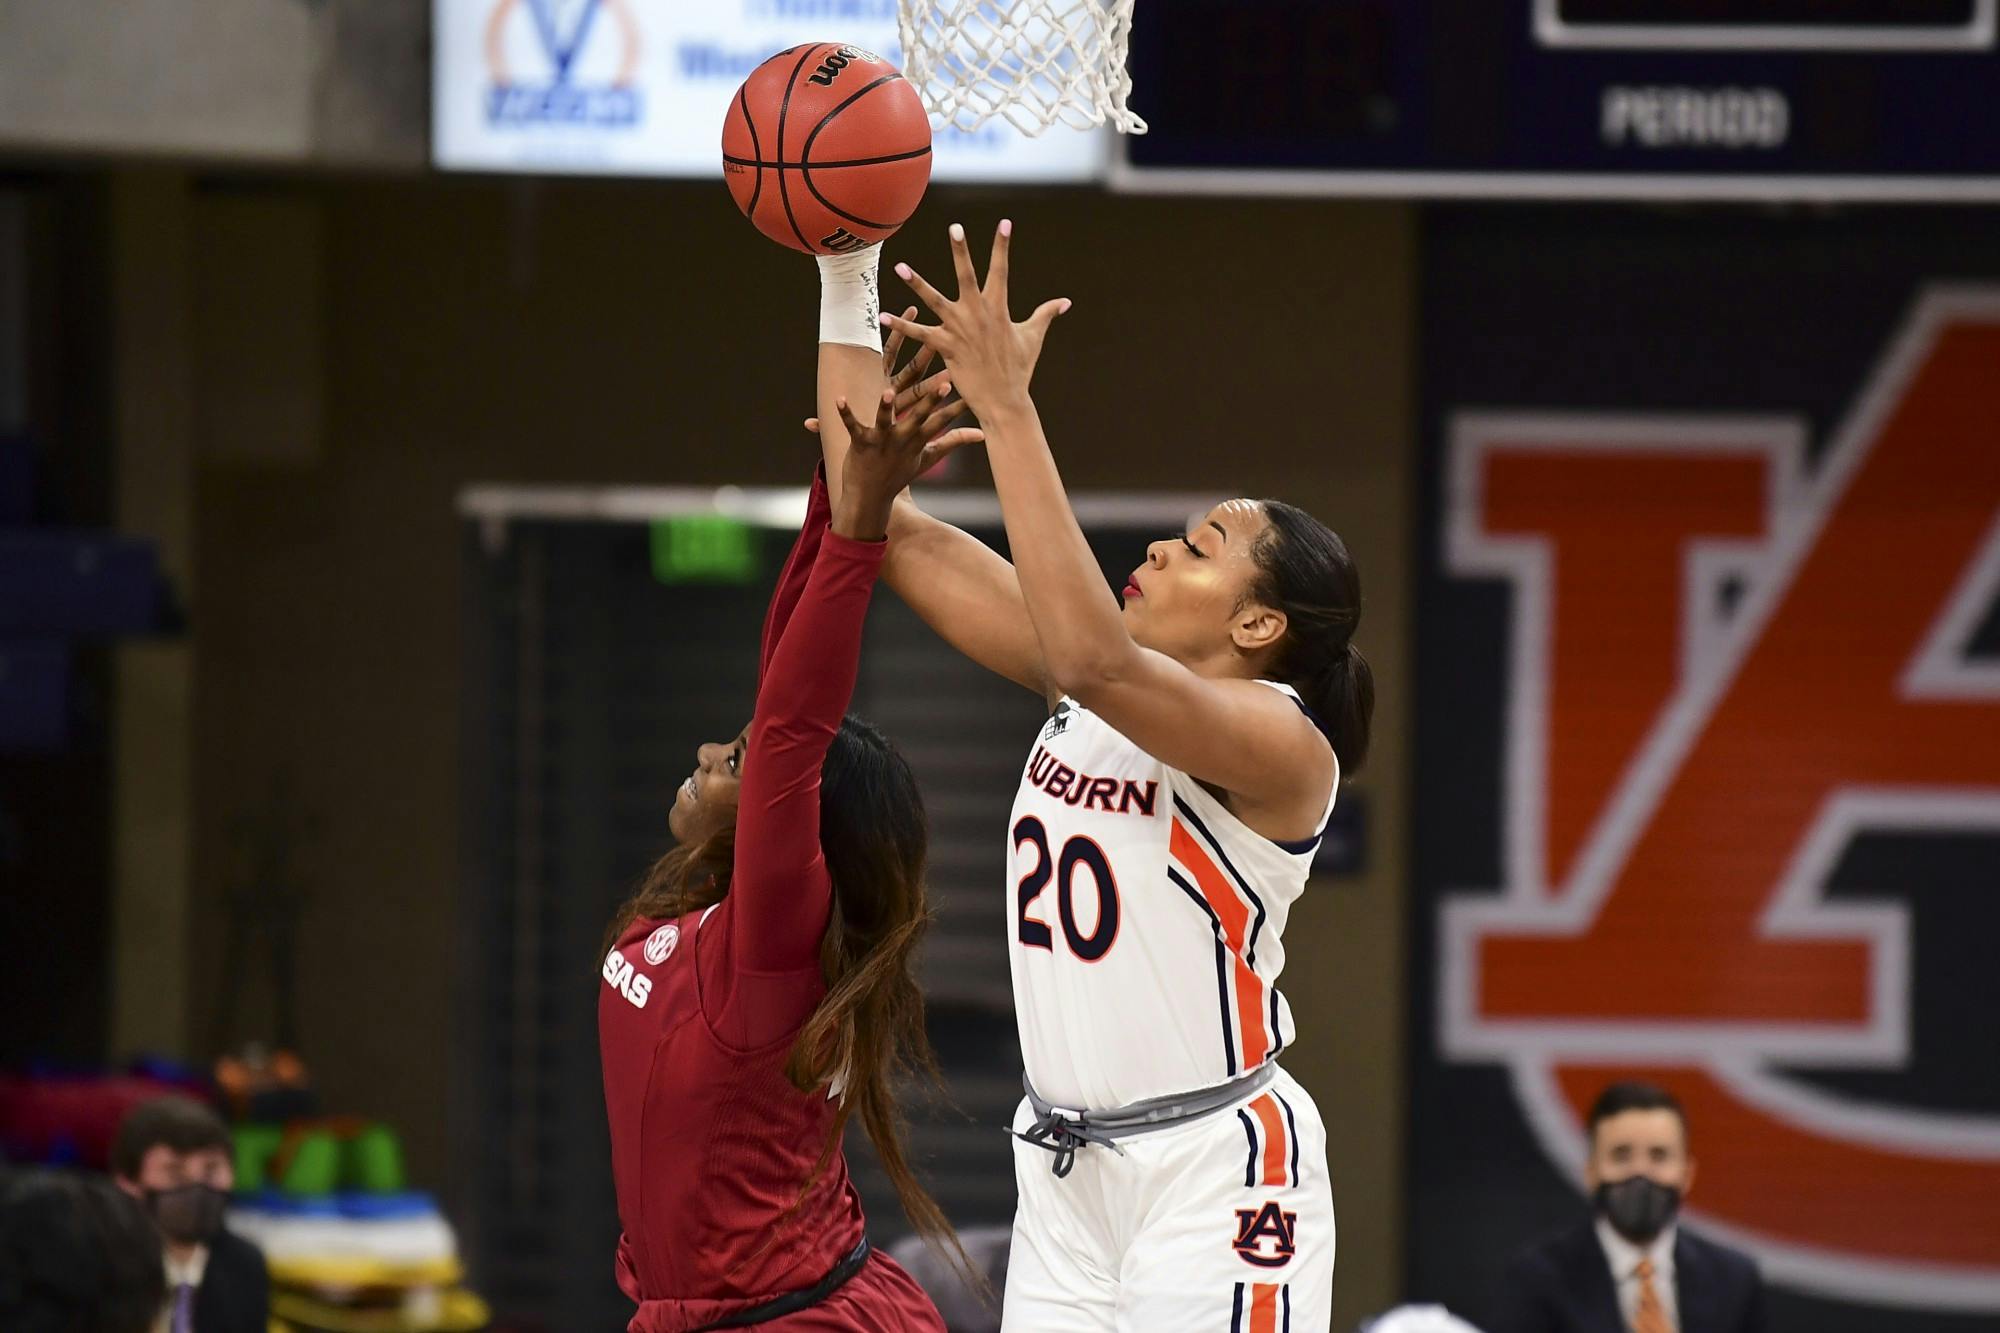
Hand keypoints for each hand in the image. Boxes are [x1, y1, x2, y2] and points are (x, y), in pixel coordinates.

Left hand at [823, 373, 982, 540]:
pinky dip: (845, 413)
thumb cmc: (899, 474)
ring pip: (885, 420)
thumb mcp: (928, 457)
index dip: (957, 408)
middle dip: (932, 400)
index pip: (941, 422)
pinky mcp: (860, 443)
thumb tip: (982, 434)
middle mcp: (901, 440)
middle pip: (919, 417)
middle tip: (946, 382)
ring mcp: (881, 441)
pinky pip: (852, 426)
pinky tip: (839, 398)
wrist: (869, 497)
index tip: (973, 393)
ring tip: (889, 392)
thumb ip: (953, 442)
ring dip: (886, 406)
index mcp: (917, 441)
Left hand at [879, 221, 1070, 414]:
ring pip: (934, 300)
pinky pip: (919, 334)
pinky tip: (883, 315)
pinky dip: (901, 326)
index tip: (1005, 223)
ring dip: (916, 283)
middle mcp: (978, 313)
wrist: (1005, 400)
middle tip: (955, 227)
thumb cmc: (1019, 369)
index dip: (1003, 246)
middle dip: (961, 250)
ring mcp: (960, 329)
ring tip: (900, 267)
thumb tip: (1066, 302)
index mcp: (998, 308)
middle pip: (966, 275)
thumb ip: (1046, 314)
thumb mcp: (1034, 337)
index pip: (1001, 270)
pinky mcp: (946, 347)